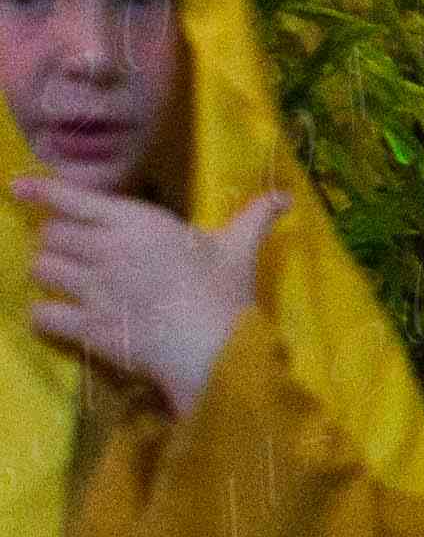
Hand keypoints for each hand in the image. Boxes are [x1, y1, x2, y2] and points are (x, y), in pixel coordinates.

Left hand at [19, 181, 275, 417]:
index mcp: (138, 223)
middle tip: (74, 254)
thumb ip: (254, 218)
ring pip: (42, 270)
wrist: (215, 348)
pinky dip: (45, 315)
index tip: (17, 188)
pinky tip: (57, 317)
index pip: (73, 199)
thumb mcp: (240, 248)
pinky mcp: (86, 326)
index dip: (41, 191)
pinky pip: (43, 314)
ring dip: (50, 275)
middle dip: (58, 243)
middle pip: (52, 235)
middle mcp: (106, 250)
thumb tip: (284, 197)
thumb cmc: (226, 292)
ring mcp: (92, 289)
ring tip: (64, 283)